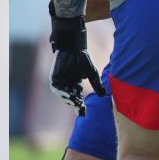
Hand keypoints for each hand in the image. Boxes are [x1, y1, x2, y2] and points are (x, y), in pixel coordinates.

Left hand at [47, 1, 104, 115]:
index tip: (84, 111)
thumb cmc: (83, 57)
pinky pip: (56, 88)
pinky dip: (61, 92)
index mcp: (75, 82)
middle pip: (70, 96)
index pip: (77, 96)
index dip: (80, 104)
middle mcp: (67, 82)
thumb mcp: (92, 73)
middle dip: (75, 103)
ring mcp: (60, 80)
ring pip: (63, 94)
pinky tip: (68, 95)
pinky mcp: (54, 76)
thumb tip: (104, 95)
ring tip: (74, 102)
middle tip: (80, 109)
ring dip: (68, 99)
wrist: (74, 47)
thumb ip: (97, 84)